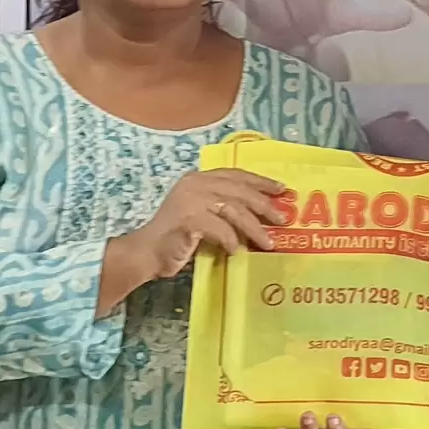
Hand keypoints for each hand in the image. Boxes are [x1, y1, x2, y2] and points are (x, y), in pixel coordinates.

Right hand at [122, 169, 284, 282]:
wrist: (147, 253)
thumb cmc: (177, 238)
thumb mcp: (203, 216)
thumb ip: (224, 209)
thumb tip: (261, 215)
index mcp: (199, 178)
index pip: (236, 174)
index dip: (260, 181)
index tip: (282, 190)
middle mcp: (195, 184)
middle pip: (239, 190)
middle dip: (264, 205)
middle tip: (282, 219)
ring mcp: (190, 199)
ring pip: (234, 210)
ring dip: (254, 228)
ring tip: (267, 242)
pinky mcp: (188, 219)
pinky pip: (220, 228)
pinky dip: (232, 240)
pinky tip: (237, 251)